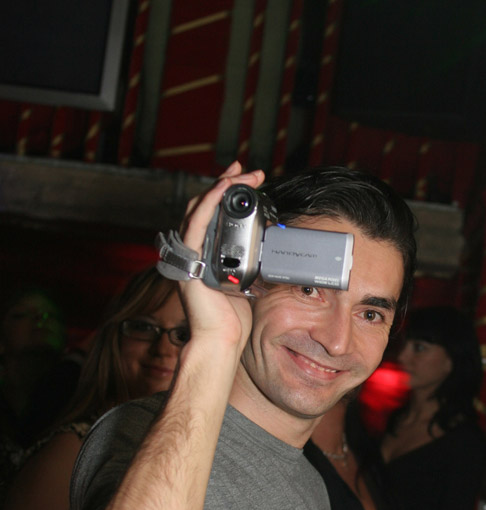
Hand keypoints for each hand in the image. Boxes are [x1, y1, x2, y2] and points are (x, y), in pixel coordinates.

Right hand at [178, 161, 265, 352]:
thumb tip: (273, 246)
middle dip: (226, 184)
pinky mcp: (189, 261)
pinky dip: (208, 203)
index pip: (214, 214)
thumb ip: (252, 260)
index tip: (249, 181)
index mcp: (207, 252)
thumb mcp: (247, 280)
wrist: (221, 338)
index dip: (228, 194)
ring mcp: (189, 254)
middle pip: (205, 206)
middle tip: (248, 172)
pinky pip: (195, 224)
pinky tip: (221, 190)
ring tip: (240, 175)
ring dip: (219, 187)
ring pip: (198, 209)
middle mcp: (194, 250)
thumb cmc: (233, 317)